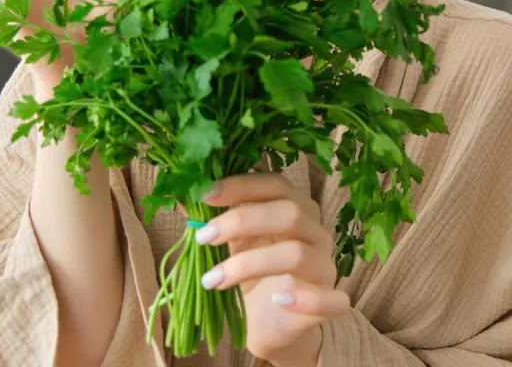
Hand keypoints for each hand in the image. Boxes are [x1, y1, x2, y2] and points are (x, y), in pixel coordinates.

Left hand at [196, 174, 350, 365]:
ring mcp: (325, 268)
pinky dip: (305, 300)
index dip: (242, 186)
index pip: (276, 185)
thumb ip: (212, 220)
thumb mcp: (229, 246)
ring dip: (248, 264)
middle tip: (203, 237)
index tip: (206, 194)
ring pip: (297, 254)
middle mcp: (316, 233)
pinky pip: (331, 300)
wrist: (271, 325)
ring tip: (212, 280)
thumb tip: (180, 193)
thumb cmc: (251, 278)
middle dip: (241, 221)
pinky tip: (277, 301)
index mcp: (296, 209)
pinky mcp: (331, 303)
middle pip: (290, 213)